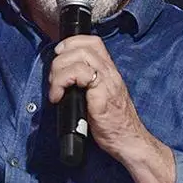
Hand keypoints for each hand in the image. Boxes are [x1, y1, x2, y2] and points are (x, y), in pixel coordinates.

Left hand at [49, 35, 148, 157]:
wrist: (128, 140)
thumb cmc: (113, 123)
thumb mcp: (100, 96)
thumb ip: (87, 83)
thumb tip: (62, 76)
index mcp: (109, 71)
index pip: (92, 42)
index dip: (72, 42)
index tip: (59, 54)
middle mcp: (109, 73)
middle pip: (82, 47)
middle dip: (60, 59)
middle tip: (54, 79)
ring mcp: (107, 82)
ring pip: (80, 56)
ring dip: (59, 71)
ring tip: (56, 89)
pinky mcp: (101, 95)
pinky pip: (80, 74)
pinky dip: (63, 82)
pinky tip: (59, 97)